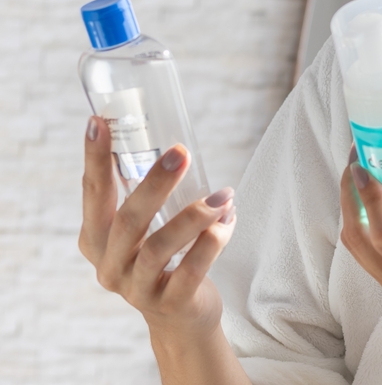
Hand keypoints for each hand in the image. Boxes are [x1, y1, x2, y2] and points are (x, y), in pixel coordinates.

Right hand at [79, 115, 236, 341]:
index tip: (99, 123)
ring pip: (159, 248)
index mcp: (97, 239)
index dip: (95, 159)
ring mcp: (137, 288)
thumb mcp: (145, 229)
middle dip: (154, 184)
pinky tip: (228, 222)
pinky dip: (211, 244)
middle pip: (127, 221)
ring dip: (194, 216)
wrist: (180, 319)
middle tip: (181, 153)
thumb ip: (147, 196)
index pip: (93, 194)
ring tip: (224, 196)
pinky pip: (190, 272)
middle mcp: (110, 265)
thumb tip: (170, 144)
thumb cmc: (163, 260)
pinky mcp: (170, 304)